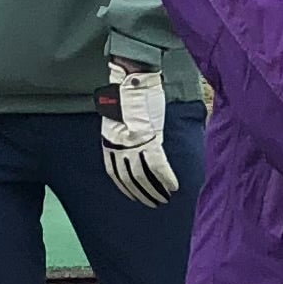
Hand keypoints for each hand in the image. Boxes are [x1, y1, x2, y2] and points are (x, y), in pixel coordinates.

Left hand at [97, 61, 179, 207]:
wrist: (133, 79)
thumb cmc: (128, 95)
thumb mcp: (118, 118)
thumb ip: (123, 134)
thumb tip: (132, 143)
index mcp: (109, 142)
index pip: (115, 173)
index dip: (126, 188)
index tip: (134, 197)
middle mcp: (119, 146)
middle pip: (130, 178)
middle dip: (142, 194)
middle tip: (154, 203)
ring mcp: (133, 144)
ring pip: (144, 176)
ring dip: (155, 190)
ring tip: (164, 199)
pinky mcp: (149, 140)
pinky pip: (159, 166)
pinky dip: (166, 179)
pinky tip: (173, 187)